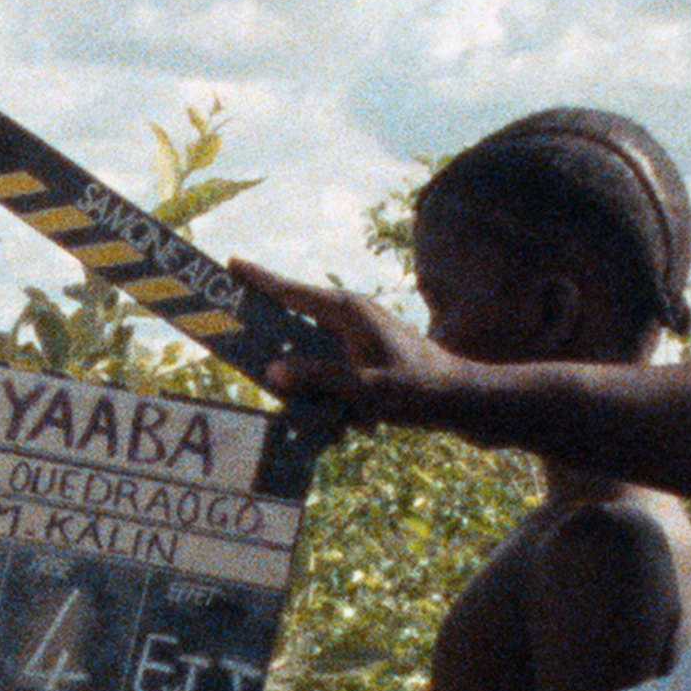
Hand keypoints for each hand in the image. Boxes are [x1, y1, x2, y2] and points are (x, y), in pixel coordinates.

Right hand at [228, 258, 466, 428]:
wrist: (460, 398)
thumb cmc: (416, 389)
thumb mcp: (365, 388)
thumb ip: (318, 378)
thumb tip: (272, 372)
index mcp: (346, 312)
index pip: (292, 291)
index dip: (259, 279)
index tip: (231, 263)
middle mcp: (348, 319)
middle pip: (295, 322)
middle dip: (277, 347)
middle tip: (252, 355)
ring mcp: (356, 337)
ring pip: (312, 356)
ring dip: (312, 388)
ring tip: (335, 416)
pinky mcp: (364, 358)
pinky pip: (332, 374)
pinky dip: (333, 399)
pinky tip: (353, 426)